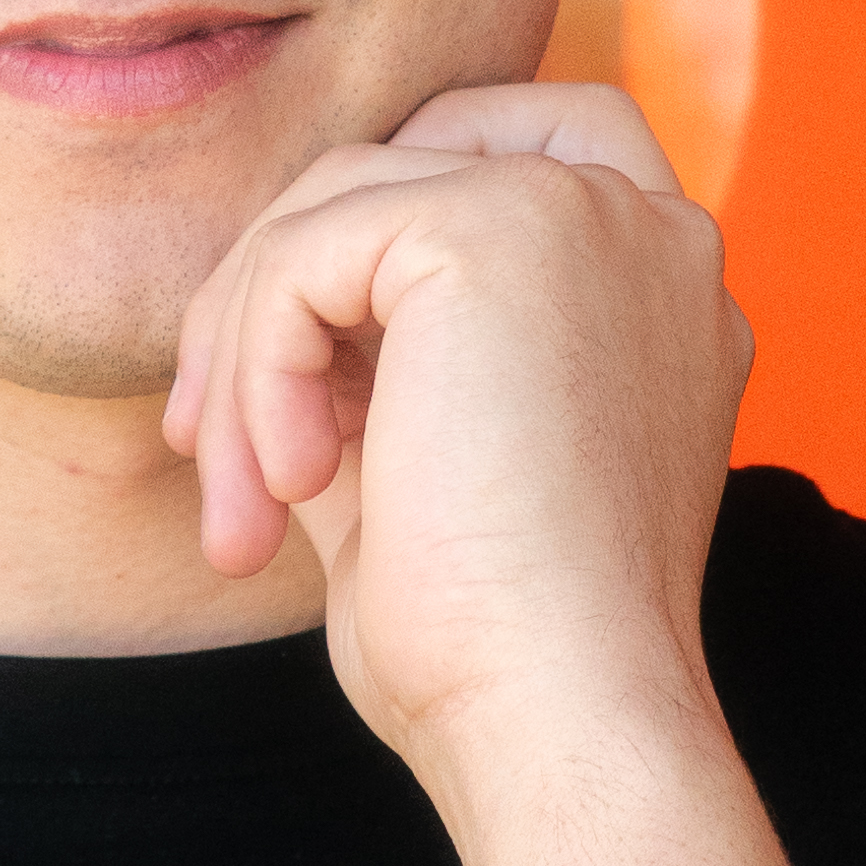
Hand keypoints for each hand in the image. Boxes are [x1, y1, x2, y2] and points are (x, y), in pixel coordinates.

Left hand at [160, 83, 751, 791]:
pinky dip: (259, 369)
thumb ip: (365, 363)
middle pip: (390, 167)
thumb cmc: (492, 649)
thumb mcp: (419, 470)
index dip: (367, 234)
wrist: (560, 716)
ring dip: (244, 360)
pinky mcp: (503, 226)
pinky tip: (296, 488)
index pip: (499, 149)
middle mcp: (646, 229)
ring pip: (328, 209)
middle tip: (211, 455)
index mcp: (654, 290)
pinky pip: (306, 254)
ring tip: (246, 512)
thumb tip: (238, 309)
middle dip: (270, 302)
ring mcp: (589, 213)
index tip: (296, 391)